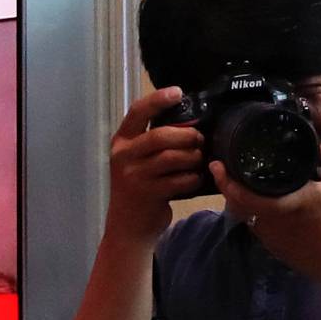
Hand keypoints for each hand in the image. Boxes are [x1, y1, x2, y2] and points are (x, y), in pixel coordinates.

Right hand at [107, 85, 206, 243]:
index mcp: (121, 142)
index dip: (158, 99)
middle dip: (186, 135)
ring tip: (199, 159)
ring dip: (192, 157)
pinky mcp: (148, 194)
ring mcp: (135, 176)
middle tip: (200, 139)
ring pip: (171, 158)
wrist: (127, 227)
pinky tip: (196, 179)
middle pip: (160, 135)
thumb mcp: (135, 161)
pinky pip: (178, 181)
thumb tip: (187, 123)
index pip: (137, 112)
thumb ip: (151, 142)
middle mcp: (124, 156)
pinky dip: (192, 178)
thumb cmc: (137, 188)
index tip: (178, 92)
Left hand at [212, 143, 320, 297]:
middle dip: (230, 187)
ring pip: (246, 217)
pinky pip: (257, 228)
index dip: (225, 180)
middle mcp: (270, 223)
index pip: (241, 194)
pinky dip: (254, 214)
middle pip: (237, 205)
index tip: (217, 165)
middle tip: (229, 170)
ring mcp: (271, 239)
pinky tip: (263, 205)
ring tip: (243, 184)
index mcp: (283, 203)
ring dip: (241, 201)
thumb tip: (319, 147)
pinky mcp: (276, 250)